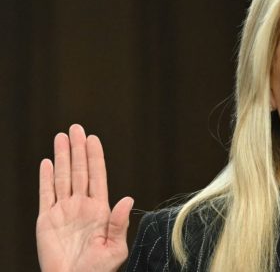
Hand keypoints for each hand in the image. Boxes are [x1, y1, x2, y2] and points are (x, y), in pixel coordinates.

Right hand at [36, 124, 133, 271]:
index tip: (93, 138)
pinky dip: (46, 178)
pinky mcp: (46, 220)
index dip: (95, 157)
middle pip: (79, 171)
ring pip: (62, 178)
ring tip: (61, 137)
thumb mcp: (114, 248)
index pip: (97, 176)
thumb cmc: (97, 271)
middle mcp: (82, 206)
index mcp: (100, 210)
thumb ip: (119, 223)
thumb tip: (127, 198)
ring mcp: (64, 211)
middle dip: (78, 149)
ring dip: (62, 157)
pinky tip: (48, 162)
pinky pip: (45, 194)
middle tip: (75, 128)